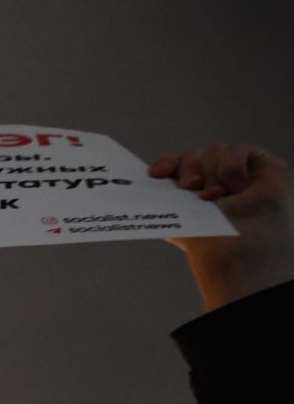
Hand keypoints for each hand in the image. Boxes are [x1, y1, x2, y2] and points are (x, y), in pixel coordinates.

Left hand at [148, 144, 292, 309]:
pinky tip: (233, 186)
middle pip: (194, 156)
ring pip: (214, 152)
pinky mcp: (260, 168)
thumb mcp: (181, 221)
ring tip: (213, 196)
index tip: (155, 173)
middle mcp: (214, 183)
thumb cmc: (213, 246)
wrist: (239, 252)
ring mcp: (237, 175)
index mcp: (194, 195)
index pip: (178, 168)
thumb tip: (141, 192)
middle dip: (188, 170)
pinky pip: (237, 151)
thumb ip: (166, 203)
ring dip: (209, 172)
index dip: (166, 165)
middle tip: (189, 188)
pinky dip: (230, 167)